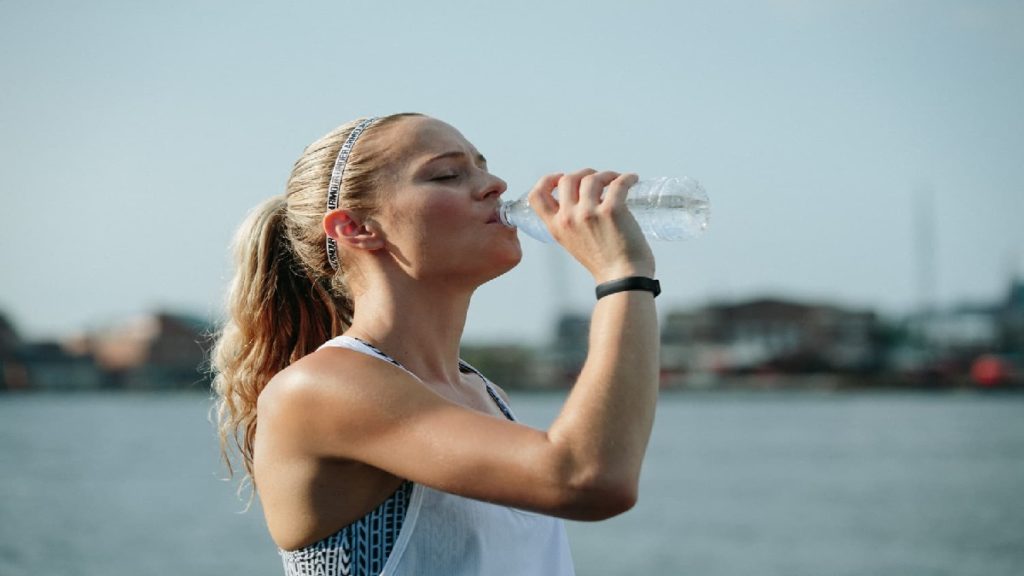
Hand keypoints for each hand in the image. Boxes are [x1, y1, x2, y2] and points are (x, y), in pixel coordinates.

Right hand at [528, 169, 655, 281]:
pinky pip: (618, 183)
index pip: (536, 196)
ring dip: (606, 175)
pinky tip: (632, 179)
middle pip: (567, 179)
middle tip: (597, 179)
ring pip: (592, 178)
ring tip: (617, 180)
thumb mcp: (574, 244)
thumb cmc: (604, 264)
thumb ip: (571, 224)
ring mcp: (589, 213)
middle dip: (583, 174)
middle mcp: (568, 218)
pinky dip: (627, 178)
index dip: (546, 180)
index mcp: (557, 227)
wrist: (623, 279)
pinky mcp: (612, 210)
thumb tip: (582, 201)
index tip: (560, 177)